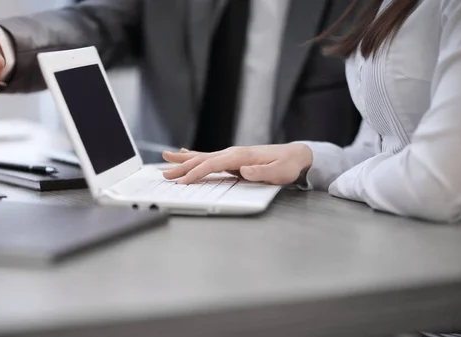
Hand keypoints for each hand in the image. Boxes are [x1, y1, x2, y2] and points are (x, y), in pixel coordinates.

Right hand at [162, 144, 313, 184]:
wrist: (296, 155)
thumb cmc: (287, 165)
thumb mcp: (278, 172)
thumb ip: (260, 172)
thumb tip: (243, 171)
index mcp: (240, 156)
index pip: (212, 164)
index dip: (196, 173)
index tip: (182, 181)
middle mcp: (233, 153)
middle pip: (202, 159)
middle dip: (182, 166)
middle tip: (164, 173)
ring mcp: (232, 154)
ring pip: (202, 156)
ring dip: (184, 159)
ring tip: (166, 157)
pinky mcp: (233, 159)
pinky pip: (209, 157)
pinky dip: (194, 155)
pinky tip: (185, 153)